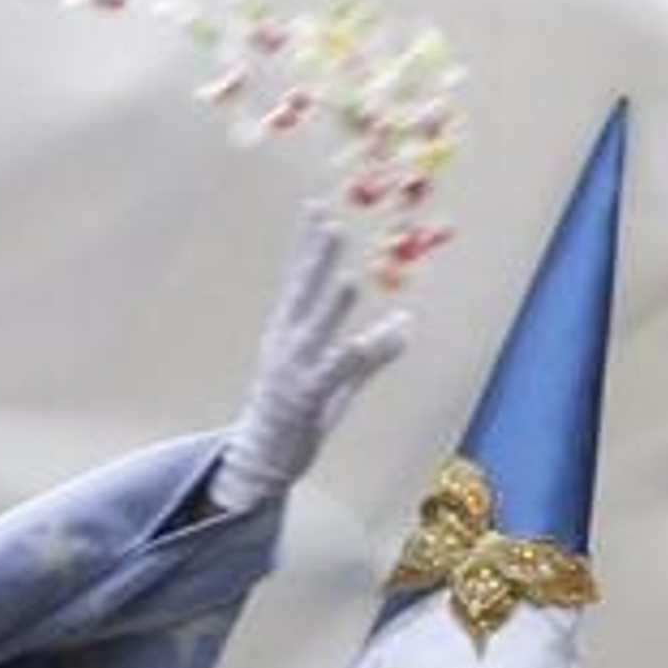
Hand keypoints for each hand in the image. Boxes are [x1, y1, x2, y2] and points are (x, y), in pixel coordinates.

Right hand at [209, 203, 408, 514]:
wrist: (259, 459)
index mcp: (286, 333)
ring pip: (317, 330)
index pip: (296, 279)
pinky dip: (354, 354)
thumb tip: (408, 325)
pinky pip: (336, 372)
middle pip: (303, 292)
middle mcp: (287, 345)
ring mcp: (296, 371)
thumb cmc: (296, 416)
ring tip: (347, 277)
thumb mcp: (333, 378)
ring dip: (331, 305)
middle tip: (329, 220)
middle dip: (315, 257)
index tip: (316, 208)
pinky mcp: (308, 398)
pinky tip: (368, 338)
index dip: (306, 244)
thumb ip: (372, 351)